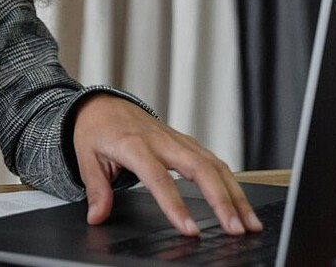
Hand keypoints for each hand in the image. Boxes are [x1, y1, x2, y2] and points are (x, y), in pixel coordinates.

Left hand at [72, 94, 262, 236]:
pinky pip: (214, 162)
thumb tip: (97, 217)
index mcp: (134, 145)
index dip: (175, 205)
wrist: (102, 106)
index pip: (159, 179)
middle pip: (200, 169)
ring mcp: (177, 141)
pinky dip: (232, 183)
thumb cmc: (96, 130)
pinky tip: (242, 203)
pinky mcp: (187, 143)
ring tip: (249, 223)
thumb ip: (96, 189)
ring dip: (235, 195)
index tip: (189, 229)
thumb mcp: (87, 158)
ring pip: (214, 165)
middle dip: (222, 201)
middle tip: (234, 229)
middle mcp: (161, 141)